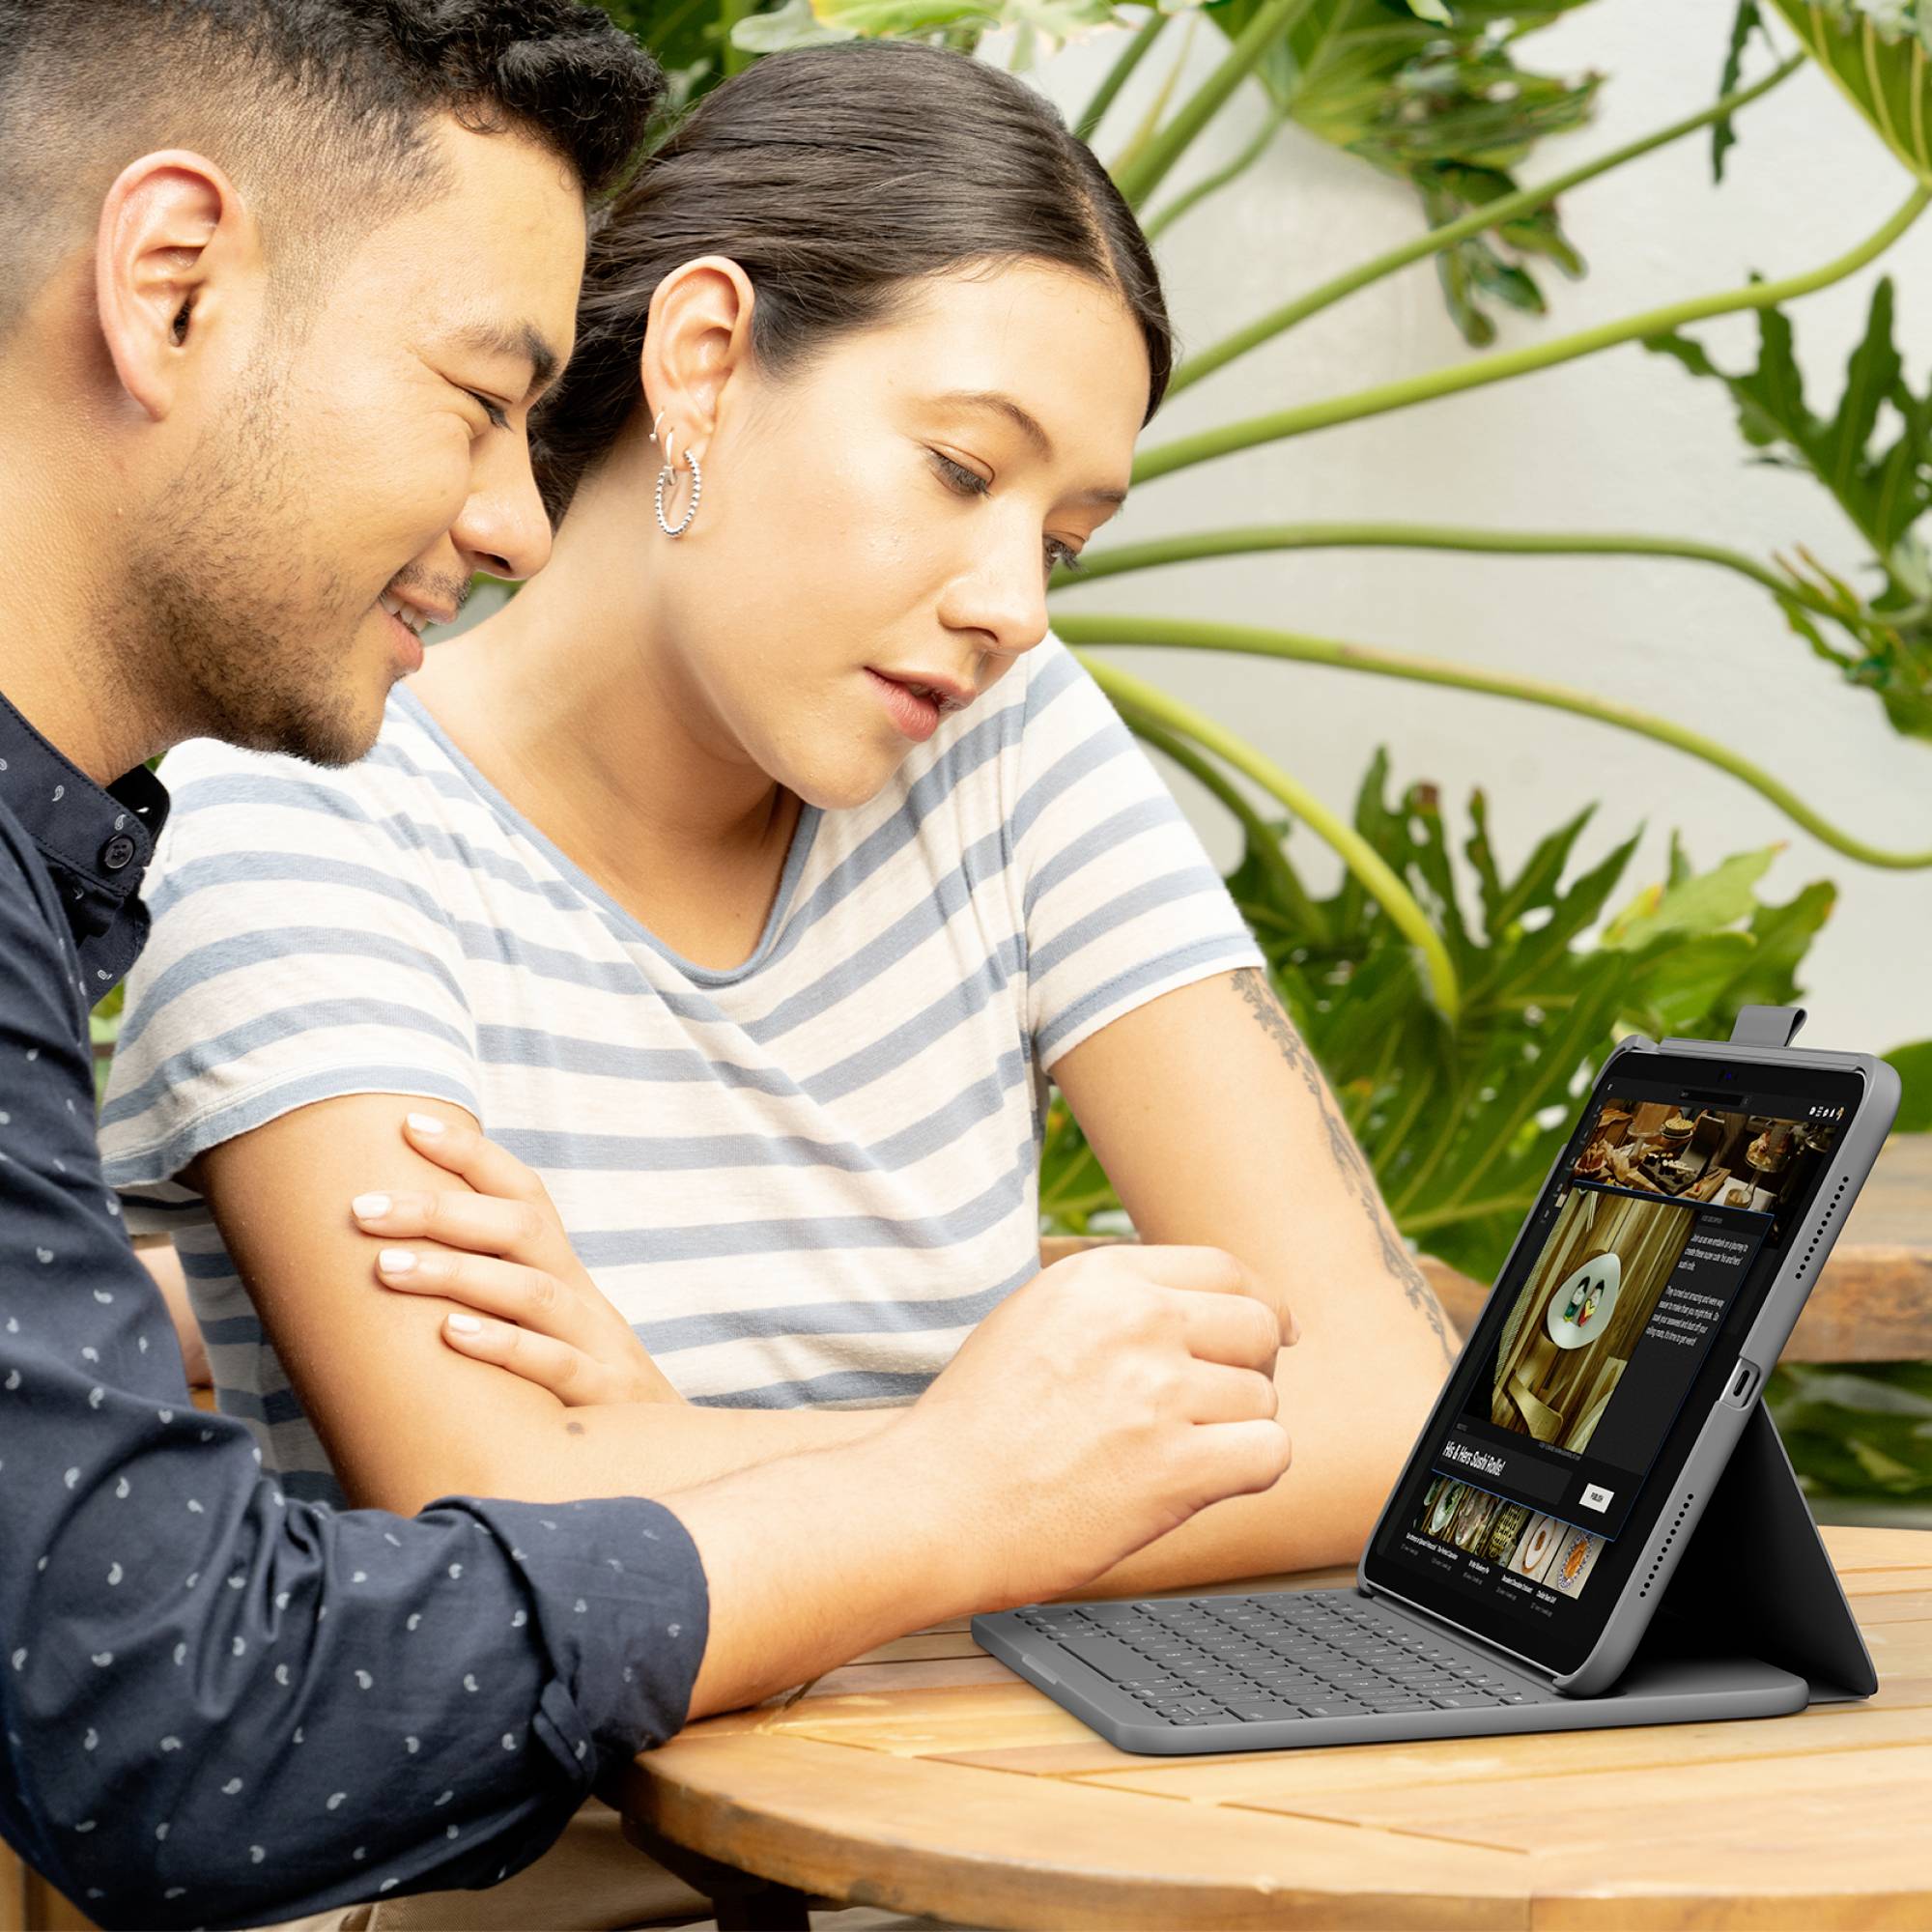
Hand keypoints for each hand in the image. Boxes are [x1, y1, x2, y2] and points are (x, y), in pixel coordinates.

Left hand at [349, 1111, 681, 1406]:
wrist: (677, 1469)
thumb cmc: (582, 1402)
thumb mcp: (547, 1340)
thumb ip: (489, 1303)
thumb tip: (390, 1266)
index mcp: (566, 1277)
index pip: (525, 1194)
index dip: (472, 1154)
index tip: (408, 1121)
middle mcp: (585, 1299)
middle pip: (523, 1229)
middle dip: (441, 1210)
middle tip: (365, 1207)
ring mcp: (601, 1347)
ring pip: (534, 1292)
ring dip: (458, 1273)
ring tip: (387, 1266)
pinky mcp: (606, 1402)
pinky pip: (557, 1367)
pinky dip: (506, 1346)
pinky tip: (452, 1336)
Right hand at [901, 1244, 1293, 1606]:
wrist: (935, 1503)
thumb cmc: (976, 1425)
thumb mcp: (1035, 1317)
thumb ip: (1115, 1302)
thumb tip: (1197, 1309)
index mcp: (1101, 1277)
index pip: (1223, 1268)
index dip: (1260, 1303)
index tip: (1275, 1331)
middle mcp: (1138, 1321)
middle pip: (1257, 1327)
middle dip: (1250, 1367)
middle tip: (1217, 1405)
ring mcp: (1159, 1392)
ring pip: (1265, 1397)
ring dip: (1235, 1428)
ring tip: (1175, 1452)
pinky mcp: (1176, 1467)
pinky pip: (1270, 1453)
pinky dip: (1249, 1471)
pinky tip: (1206, 1481)